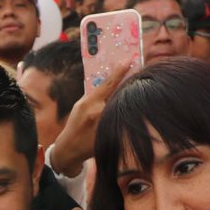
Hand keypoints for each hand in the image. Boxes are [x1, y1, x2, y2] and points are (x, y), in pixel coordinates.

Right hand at [49, 61, 130, 177]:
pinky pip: (123, 120)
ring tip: (135, 94)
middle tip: (138, 74)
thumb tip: (109, 83)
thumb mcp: (80, 106)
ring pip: (123, 107)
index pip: (107, 84)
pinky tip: (132, 112)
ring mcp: (107, 125)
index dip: (119, 71)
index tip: (128, 60)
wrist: (71, 149)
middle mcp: (99, 113)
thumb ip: (94, 95)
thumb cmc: (76, 124)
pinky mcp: (113, 135)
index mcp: (89, 103)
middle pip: (120, 94)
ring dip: (128, 101)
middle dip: (128, 85)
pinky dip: (127, 115)